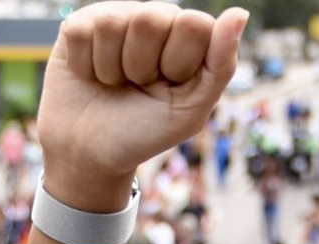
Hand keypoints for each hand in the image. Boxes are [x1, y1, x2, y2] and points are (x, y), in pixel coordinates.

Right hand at [37, 3, 246, 204]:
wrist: (92, 154)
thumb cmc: (145, 132)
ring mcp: (116, 17)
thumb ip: (221, 64)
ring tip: (114, 83)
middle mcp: (153, 18)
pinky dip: (85, 67)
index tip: (170, 86)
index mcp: (187, 35)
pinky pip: (83, 33)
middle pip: (151, 17)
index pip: (193, 23)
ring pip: (112, 24)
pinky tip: (90, 76)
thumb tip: (239, 13)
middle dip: (142, 66)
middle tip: (138, 85)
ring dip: (111, 69)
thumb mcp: (191, 110)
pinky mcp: (79, 25)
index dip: (178, 62)